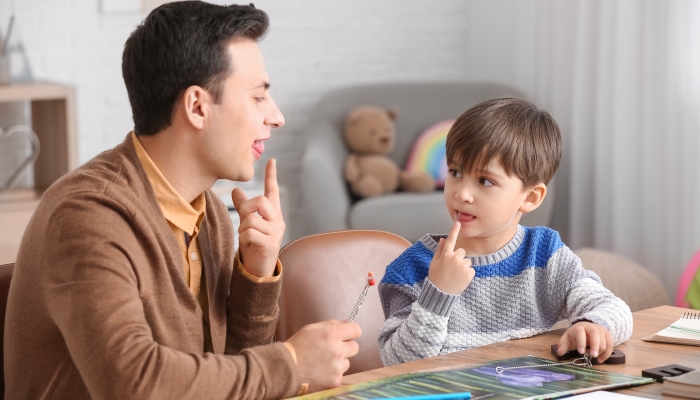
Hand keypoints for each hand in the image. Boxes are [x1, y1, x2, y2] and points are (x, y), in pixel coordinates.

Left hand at [231, 159, 284, 277]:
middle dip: (246, 208)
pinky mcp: (270, 244)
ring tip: (246, 238)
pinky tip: (247, 245)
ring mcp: (275, 233)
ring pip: (251, 219)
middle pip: (260, 201)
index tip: (272, 160)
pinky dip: (243, 238)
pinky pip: (249, 233)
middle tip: (243, 219)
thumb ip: (244, 208)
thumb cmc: (253, 245)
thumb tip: (236, 190)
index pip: (273, 191)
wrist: (258, 269)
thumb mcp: (247, 224)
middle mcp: (277, 221)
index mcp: (273, 214)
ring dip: (242, 228)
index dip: (272, 176)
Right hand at [286, 320, 361, 392]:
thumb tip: (346, 322)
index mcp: (332, 334)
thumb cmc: (297, 347)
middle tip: (332, 349)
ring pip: (347, 362)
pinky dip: (333, 374)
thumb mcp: (311, 328)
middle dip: (346, 347)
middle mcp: (337, 351)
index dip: (352, 332)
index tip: (348, 334)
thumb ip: (331, 324)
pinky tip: (320, 372)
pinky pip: (340, 374)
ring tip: (322, 362)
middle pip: (355, 347)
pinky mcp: (335, 381)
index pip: (356, 330)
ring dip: (339, 362)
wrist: (284, 369)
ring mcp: (337, 367)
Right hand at [428, 221, 474, 294]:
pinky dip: (467, 273)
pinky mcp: (469, 273)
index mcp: (446, 254)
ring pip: (467, 260)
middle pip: (462, 251)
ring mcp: (463, 266)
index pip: (451, 240)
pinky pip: (471, 269)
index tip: (458, 223)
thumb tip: (443, 239)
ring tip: (455, 274)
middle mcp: (455, 258)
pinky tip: (460, 278)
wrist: (440, 292)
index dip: (454, 231)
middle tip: (452, 267)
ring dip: (463, 265)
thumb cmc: (436, 277)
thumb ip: (440, 250)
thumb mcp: (434, 262)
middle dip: (459, 257)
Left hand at [557, 321, 613, 362]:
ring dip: (599, 351)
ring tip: (592, 356)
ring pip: (604, 341)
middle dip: (595, 345)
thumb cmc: (576, 335)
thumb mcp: (567, 339)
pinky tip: (600, 360)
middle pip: (595, 334)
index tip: (581, 352)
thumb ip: (563, 345)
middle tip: (593, 356)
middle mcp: (592, 327)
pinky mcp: (608, 335)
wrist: (586, 327)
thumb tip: (560, 353)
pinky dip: (607, 354)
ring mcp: (601, 330)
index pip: (580, 333)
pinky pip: (611, 345)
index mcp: (580, 327)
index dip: (581, 342)